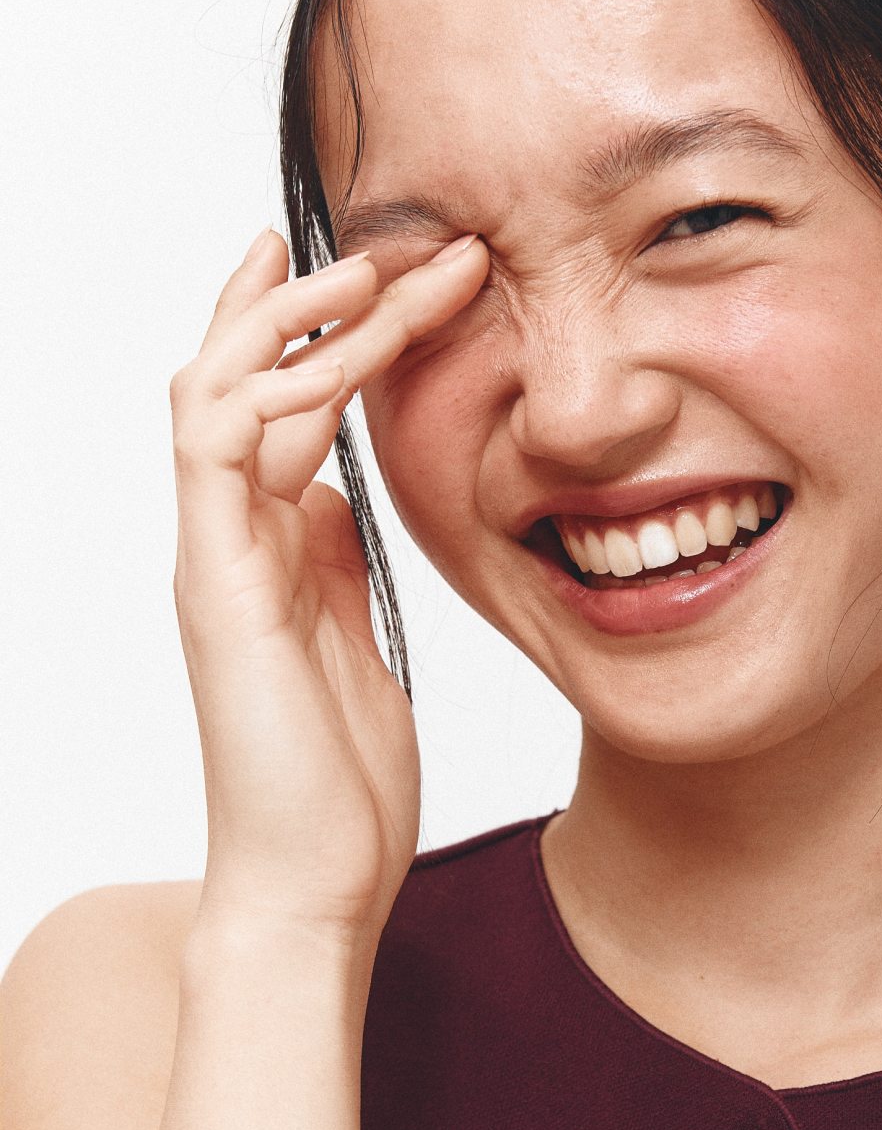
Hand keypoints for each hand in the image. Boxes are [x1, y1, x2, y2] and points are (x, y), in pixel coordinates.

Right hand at [168, 227, 488, 945]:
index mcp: (267, 549)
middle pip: (248, 376)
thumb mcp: (354, 643)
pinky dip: (268, 394)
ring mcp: (216, 561)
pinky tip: (338, 360)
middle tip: (416, 245)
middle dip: (323, 300)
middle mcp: (230, 541)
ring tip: (377, 271)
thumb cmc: (339, 783)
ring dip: (296, 323)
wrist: (314, 884)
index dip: (327, 328)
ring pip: (221, 392)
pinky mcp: (217, 591)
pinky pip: (217, 455)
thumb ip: (335, 565)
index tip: (404, 269)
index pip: (278, 402)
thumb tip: (336, 496)